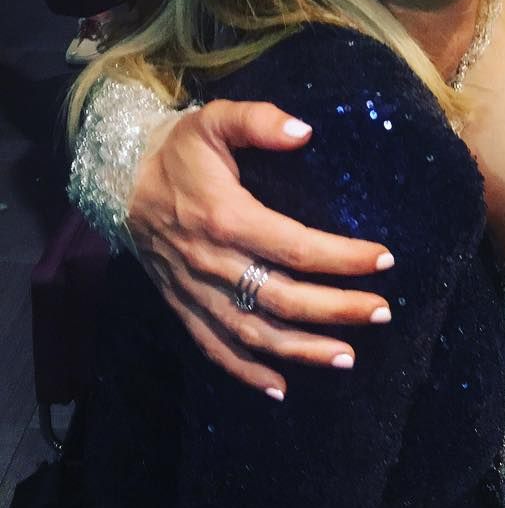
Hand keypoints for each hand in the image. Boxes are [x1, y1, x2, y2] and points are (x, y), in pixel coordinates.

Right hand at [130, 99, 396, 398]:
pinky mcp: (182, 306)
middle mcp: (211, 262)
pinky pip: (214, 348)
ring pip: (252, 332)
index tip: (384, 260)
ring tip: (348, 356)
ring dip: (302, 350)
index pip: (295, 246)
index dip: (342, 257)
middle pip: (282, 297)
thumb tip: (304, 130)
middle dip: (336, 309)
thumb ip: (258, 121)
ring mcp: (195, 291)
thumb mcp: (214, 119)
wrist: (117, 180)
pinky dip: (246, 373)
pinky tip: (281, 388)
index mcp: (226, 217)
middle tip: (382, 311)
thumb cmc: (178, 150)